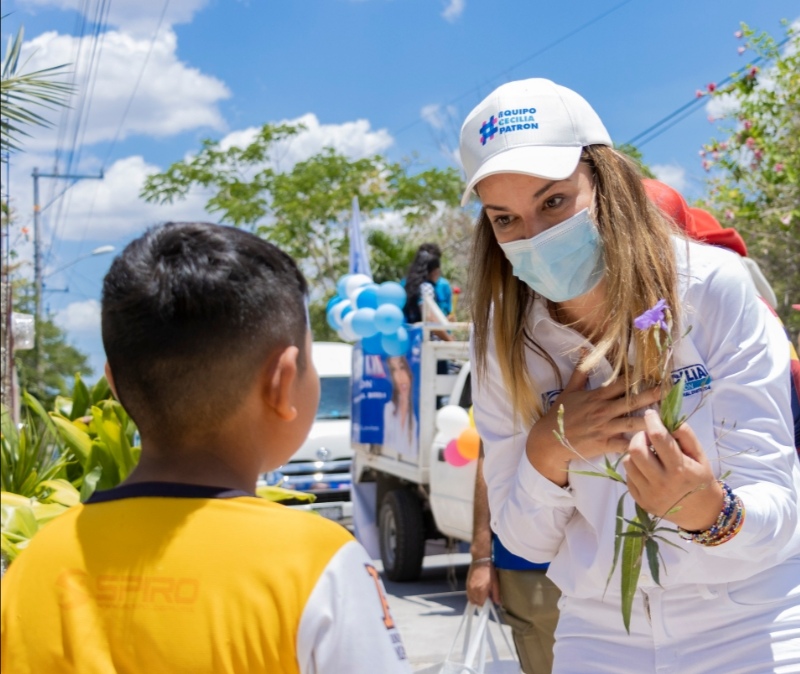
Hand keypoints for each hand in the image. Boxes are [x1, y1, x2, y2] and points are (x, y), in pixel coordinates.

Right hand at [466, 562, 499, 605]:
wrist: (480, 560)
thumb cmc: (489, 571)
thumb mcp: (495, 582)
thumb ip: (496, 594)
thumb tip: (497, 603)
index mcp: (481, 590)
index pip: (481, 604)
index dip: (485, 604)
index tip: (488, 601)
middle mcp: (473, 590)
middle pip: (475, 602)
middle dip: (480, 602)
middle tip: (485, 597)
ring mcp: (469, 587)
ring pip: (470, 598)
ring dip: (475, 599)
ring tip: (481, 594)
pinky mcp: (466, 583)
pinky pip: (468, 593)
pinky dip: (471, 594)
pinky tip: (476, 590)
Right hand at [526, 363, 661, 484]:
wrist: (549, 438)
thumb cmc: (560, 414)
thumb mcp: (569, 390)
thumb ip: (581, 370)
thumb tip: (584, 349)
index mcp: (597, 396)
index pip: (620, 384)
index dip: (637, 378)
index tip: (653, 374)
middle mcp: (603, 410)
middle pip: (632, 402)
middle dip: (652, 396)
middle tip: (669, 390)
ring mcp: (605, 428)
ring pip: (632, 423)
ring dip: (651, 421)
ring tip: (669, 418)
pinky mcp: (604, 444)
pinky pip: (625, 445)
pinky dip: (639, 444)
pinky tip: (654, 444)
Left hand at [623, 410, 723, 529]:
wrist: (702, 513)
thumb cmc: (701, 480)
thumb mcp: (700, 456)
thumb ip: (685, 436)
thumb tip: (667, 419)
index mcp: (680, 469)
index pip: (659, 438)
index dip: (652, 421)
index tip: (650, 414)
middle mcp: (662, 482)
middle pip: (636, 450)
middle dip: (639, 437)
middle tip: (647, 436)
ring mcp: (649, 494)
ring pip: (628, 462)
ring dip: (635, 453)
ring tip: (647, 454)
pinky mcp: (640, 501)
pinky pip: (628, 477)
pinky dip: (634, 468)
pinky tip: (646, 469)